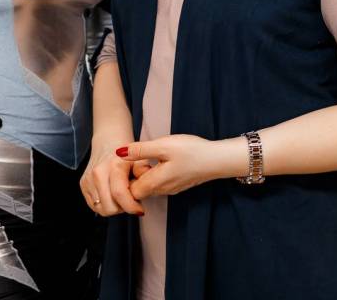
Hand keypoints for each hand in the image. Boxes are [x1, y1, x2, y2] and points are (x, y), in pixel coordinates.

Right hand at [80, 139, 144, 216]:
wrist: (108, 142)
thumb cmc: (127, 155)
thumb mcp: (141, 161)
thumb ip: (144, 174)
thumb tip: (146, 189)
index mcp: (114, 166)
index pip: (120, 194)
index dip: (131, 207)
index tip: (140, 210)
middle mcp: (98, 173)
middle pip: (110, 207)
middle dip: (123, 208)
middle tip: (131, 201)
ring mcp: (88, 179)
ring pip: (101, 209)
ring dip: (114, 207)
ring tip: (122, 196)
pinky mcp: (83, 184)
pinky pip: (94, 206)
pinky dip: (105, 205)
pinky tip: (112, 195)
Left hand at [117, 134, 246, 200]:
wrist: (218, 159)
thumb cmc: (191, 151)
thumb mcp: (163, 145)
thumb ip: (140, 150)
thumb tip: (119, 153)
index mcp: (155, 183)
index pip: (129, 191)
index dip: (126, 178)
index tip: (133, 161)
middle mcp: (162, 190)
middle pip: (139, 189)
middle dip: (136, 174)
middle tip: (143, 156)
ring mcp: (171, 189)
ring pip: (150, 185)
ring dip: (147, 173)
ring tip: (154, 156)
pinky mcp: (179, 184)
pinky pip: (160, 183)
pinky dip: (156, 173)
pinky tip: (165, 160)